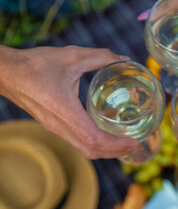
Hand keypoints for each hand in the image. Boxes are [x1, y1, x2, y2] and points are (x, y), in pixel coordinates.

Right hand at [0, 45, 138, 158]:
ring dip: (105, 150)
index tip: (133, 141)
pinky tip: (105, 130)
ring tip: (124, 141)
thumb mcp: (72, 56)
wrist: (5, 72)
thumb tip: (124, 59)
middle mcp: (59, 125)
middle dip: (115, 152)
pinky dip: (94, 142)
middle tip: (134, 144)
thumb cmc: (36, 65)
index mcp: (64, 111)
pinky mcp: (53, 125)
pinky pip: (77, 141)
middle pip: (91, 150)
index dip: (116, 145)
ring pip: (83, 148)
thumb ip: (101, 57)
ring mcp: (55, 128)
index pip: (94, 139)